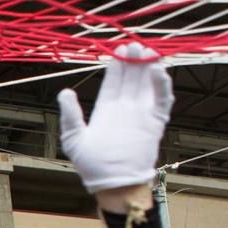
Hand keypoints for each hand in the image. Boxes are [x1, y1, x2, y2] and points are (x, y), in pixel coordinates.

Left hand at [57, 42, 171, 199]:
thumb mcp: (73, 138)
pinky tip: (158, 71)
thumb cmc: (90, 165)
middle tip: (132, 44)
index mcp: (106, 111)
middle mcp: (125, 110)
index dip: (115, 66)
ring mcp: (141, 115)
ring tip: (147, 51)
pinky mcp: (155, 123)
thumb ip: (70, 115)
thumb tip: (65, 92)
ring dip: (148, 68)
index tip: (117, 49)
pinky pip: (162, 100)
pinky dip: (162, 85)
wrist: (113, 183)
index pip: (112, 83)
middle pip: (131, 79)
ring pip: (147, 85)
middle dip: (132, 61)